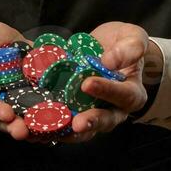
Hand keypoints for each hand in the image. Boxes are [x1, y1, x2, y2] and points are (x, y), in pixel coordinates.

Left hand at [60, 21, 150, 143]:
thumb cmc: (123, 44)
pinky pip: (65, 125)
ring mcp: (93, 114)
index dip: (106, 91)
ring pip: (83, 130)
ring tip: (52, 132)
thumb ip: (131, 47)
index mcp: (132, 93)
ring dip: (67, 133)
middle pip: (105, 121)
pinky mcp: (75, 113)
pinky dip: (51, 128)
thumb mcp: (133, 37)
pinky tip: (37, 127)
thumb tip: (110, 61)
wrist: (106, 49)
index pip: (123, 95)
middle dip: (90, 123)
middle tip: (76, 123)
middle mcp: (115, 110)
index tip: (88, 84)